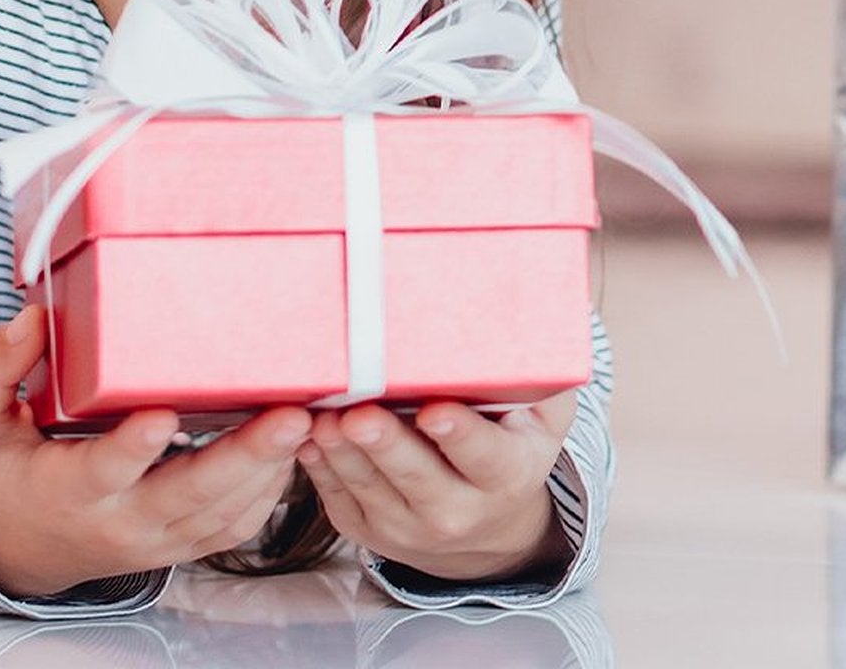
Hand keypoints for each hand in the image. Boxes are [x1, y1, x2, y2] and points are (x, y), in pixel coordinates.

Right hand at [0, 307, 312, 597]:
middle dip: (243, 457)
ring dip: (270, 470)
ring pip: (223, 514)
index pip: (104, 471)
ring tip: (307, 419)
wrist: (19, 543)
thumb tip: (33, 320)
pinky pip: (236, 525)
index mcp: (65, 490)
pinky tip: (293, 448)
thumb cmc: (4, 470)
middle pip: (188, 497)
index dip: (134, 448)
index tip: (162, 415)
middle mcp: (119, 521)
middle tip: (289, 415)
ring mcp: (157, 538)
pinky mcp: (183, 542)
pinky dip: (271, 491)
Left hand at [298, 392, 577, 583]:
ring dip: (342, 453)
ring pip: (370, 488)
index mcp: (506, 475)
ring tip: (320, 417)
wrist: (487, 524)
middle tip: (359, 414)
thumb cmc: (509, 445)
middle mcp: (460, 511)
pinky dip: (319, 467)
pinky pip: (338, 498)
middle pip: (418, 478)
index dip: (460, 436)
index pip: (485, 457)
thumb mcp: (541, 415)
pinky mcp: (368, 530)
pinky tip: (304, 434)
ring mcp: (409, 527)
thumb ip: (540, 376)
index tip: (435, 413)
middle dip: (386, 445)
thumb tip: (539, 316)